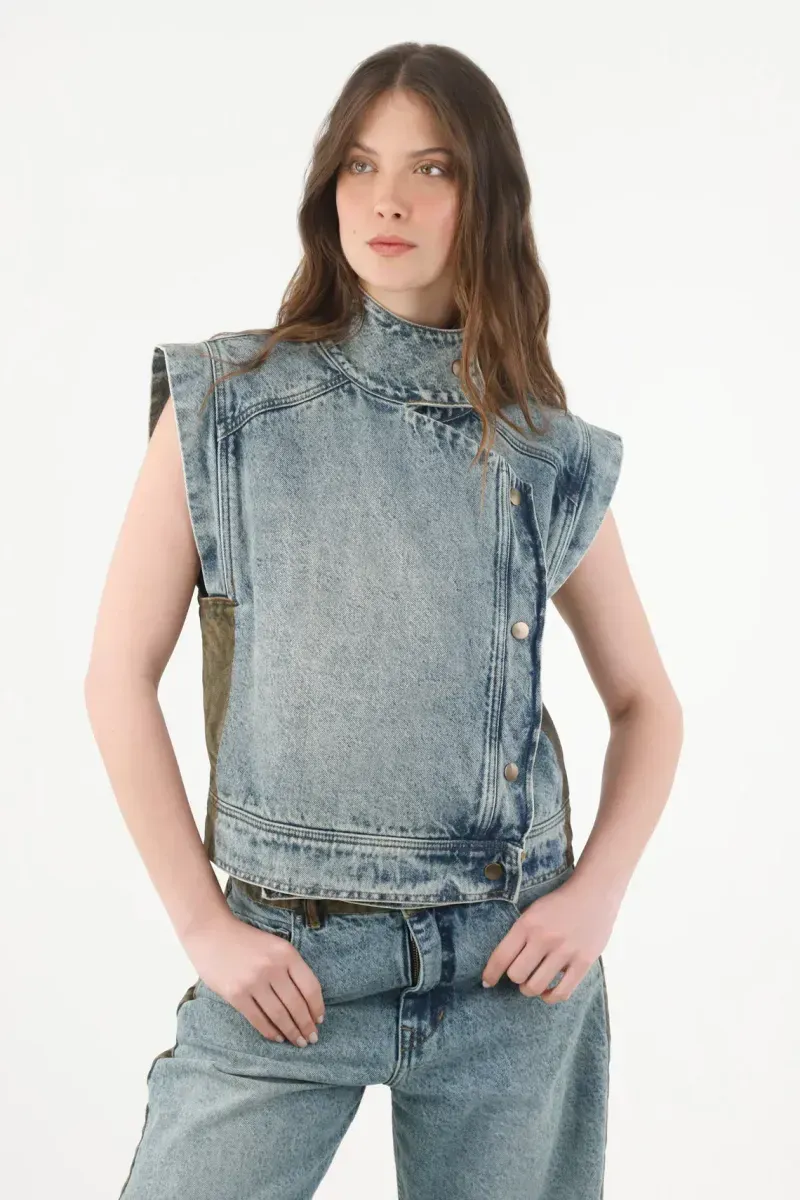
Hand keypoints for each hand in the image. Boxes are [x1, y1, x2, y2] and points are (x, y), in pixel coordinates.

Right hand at [183, 910, 324, 1045]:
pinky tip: (278, 1037)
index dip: (317, 1007)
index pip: (310, 987)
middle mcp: (272, 968)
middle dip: (306, 1025)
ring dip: (291, 1032)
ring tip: (299, 1042)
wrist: (211, 933)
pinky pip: (257, 1019)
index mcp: (287, 953)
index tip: (320, 1020)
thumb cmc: (247, 940)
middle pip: (296, 1005)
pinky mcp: (236, 994)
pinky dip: (270, 1031)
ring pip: (279, 1015)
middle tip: (312, 1039)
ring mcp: (253, 982)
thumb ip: (291, 967)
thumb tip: (306, 1001)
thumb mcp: (275, 945)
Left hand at [482, 875, 618, 1001]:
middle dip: (514, 978)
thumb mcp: (533, 911)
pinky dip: (550, 997)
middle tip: (519, 974)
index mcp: (528, 924)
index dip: (490, 973)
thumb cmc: (559, 904)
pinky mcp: (583, 962)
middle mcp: (545, 938)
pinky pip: (562, 993)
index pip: (501, 956)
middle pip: (517, 975)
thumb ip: (520, 935)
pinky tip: (548, 991)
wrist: (594, 893)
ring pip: (536, 987)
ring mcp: (565, 951)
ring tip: (532, 983)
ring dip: (530, 989)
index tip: (487, 982)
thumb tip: (504, 964)